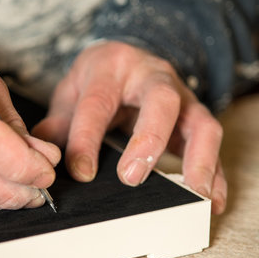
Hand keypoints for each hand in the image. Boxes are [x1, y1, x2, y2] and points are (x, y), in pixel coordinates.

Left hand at [32, 41, 226, 213]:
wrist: (125, 57)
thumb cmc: (96, 79)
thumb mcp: (70, 92)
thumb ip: (57, 123)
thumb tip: (44, 158)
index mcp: (110, 67)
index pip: (98, 104)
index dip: (87, 140)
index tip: (81, 173)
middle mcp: (152, 76)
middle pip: (160, 101)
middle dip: (149, 140)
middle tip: (132, 178)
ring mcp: (181, 95)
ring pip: (200, 122)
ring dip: (199, 160)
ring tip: (194, 195)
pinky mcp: (195, 116)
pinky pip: (211, 143)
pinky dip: (214, 172)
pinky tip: (211, 200)